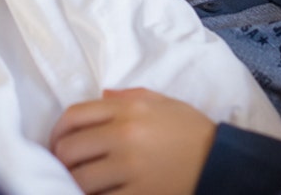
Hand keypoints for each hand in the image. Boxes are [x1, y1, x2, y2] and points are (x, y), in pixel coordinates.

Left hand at [49, 88, 215, 194]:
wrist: (222, 163)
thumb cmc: (193, 132)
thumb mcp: (165, 104)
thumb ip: (130, 96)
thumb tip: (102, 95)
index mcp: (129, 109)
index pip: (74, 115)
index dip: (57, 132)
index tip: (58, 144)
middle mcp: (125, 135)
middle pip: (69, 149)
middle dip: (60, 161)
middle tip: (64, 168)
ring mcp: (130, 168)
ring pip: (79, 179)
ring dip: (74, 184)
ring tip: (78, 184)